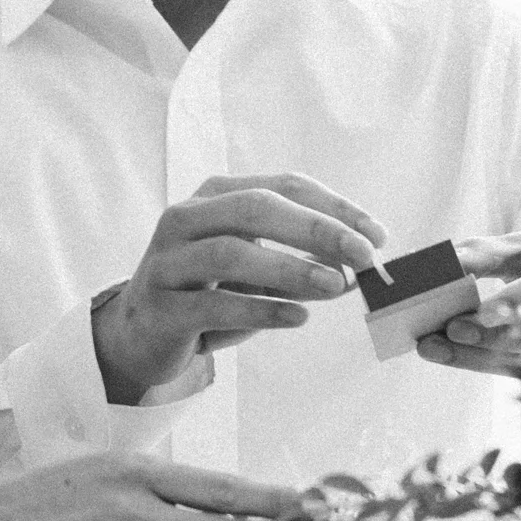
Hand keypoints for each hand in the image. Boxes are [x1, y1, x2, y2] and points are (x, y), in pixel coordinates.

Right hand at [93, 175, 383, 402]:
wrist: (141, 334)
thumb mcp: (256, 266)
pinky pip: (214, 304)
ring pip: (231, 252)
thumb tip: (358, 267)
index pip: (284, 186)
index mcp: (214, 195)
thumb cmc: (208, 292)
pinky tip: (299, 317)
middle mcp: (186, 217)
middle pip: (256, 208)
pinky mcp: (160, 305)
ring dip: (291, 268)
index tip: (378, 235)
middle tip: (365, 257)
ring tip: (335, 287)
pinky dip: (261, 308)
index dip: (335, 207)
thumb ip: (300, 259)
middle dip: (317, 229)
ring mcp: (168, 260)